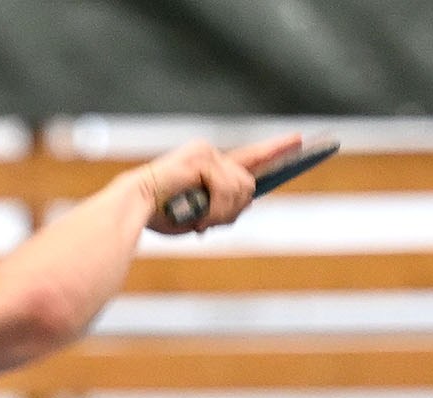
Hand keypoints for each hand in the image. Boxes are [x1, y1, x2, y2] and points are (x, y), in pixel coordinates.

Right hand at [139, 133, 304, 234]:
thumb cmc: (160, 214)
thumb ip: (226, 207)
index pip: (251, 157)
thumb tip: (249, 201)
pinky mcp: (201, 158)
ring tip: (197, 218)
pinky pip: (226, 190)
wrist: (132, 208)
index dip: (277, 150)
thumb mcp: (201, 215)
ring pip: (241, 190)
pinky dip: (214, 210)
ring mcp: (206, 153)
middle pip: (248, 185)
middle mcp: (209, 153)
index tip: (301, 140)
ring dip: (222, 213)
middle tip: (207, 222)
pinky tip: (197, 215)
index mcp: (209, 165)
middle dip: (233, 210)